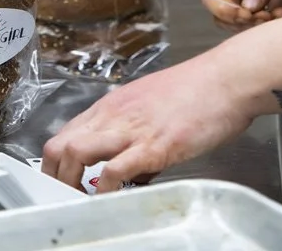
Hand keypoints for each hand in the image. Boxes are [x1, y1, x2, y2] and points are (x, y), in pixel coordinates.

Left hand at [41, 47, 253, 192]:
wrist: (227, 79)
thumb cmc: (198, 91)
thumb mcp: (153, 105)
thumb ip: (135, 133)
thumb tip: (128, 172)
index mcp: (114, 104)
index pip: (65, 133)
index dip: (55, 163)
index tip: (60, 184)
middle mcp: (115, 114)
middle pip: (59, 145)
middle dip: (53, 178)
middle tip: (65, 198)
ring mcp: (132, 129)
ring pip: (76, 153)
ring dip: (70, 184)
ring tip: (80, 202)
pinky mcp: (154, 146)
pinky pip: (115, 171)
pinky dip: (105, 192)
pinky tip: (111, 201)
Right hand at [201, 0, 281, 28]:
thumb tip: (250, 9)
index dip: (225, 10)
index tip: (247, 15)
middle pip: (230, 9)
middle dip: (244, 20)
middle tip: (266, 19)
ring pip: (253, 12)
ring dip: (264, 21)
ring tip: (281, 17)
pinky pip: (274, 7)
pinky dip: (280, 16)